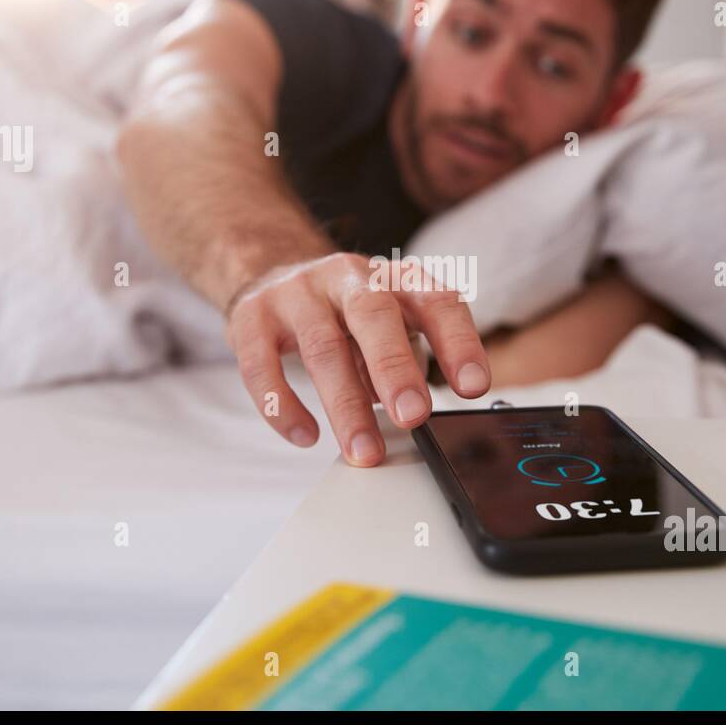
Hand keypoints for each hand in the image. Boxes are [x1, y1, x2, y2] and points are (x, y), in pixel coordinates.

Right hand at [225, 253, 489, 465]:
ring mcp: (297, 293)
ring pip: (322, 348)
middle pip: (374, 317)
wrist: (272, 274)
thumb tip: (422, 420)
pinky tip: (306, 435)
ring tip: (364, 450)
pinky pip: (262, 365)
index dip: (458, 342)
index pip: (436, 301)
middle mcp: (348, 276)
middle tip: (414, 416)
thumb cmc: (346, 314)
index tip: (473, 387)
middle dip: (395, 369)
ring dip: (345, 405)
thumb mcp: (388, 324)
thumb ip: (407, 362)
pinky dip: (283, 405)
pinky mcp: (252, 317)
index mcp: (395, 279)